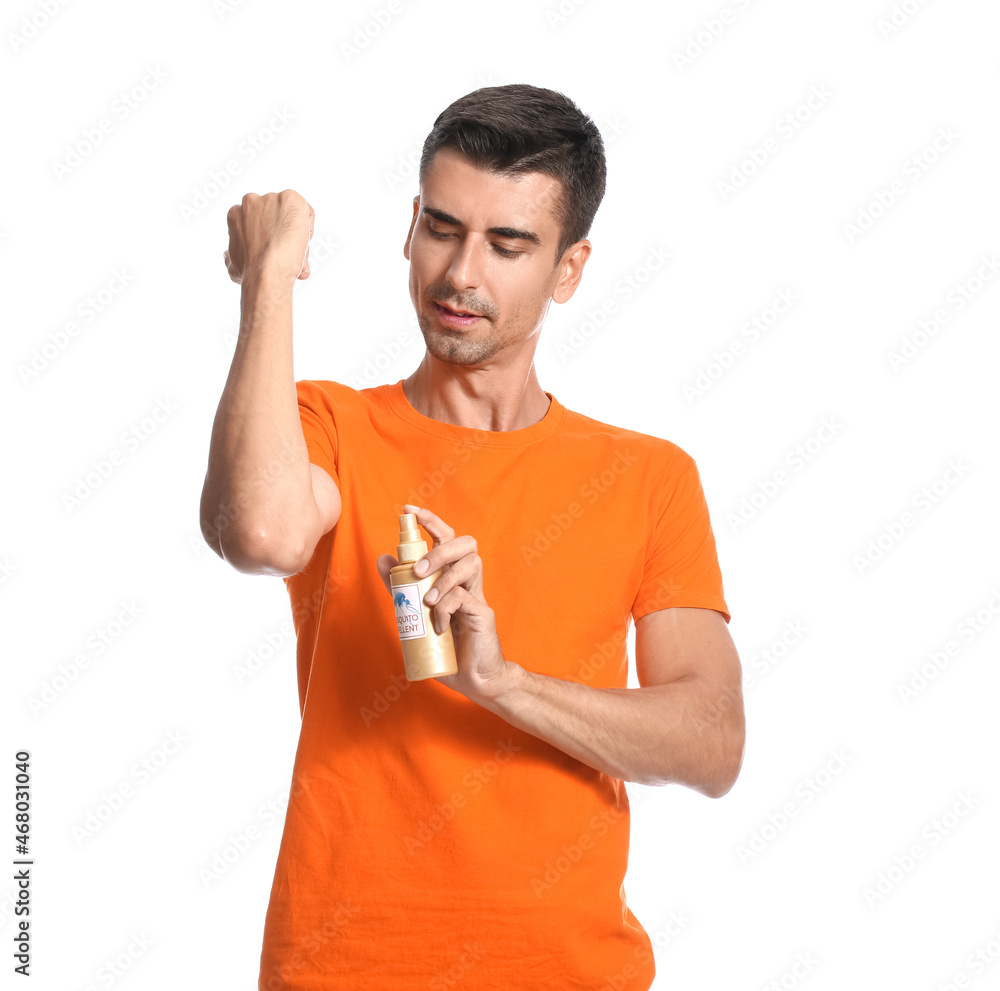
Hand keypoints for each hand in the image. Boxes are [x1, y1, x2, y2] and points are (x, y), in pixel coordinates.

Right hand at [224, 189, 313, 285]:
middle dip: (281, 232)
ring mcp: (271, 198)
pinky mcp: (290, 199)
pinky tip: (301, 242)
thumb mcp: (232, 263)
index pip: (257, 220)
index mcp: (236, 213)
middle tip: (287, 253)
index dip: (268, 236)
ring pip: (291, 214)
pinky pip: (305, 212)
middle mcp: (251, 201)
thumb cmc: (250, 272)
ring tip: (294, 253)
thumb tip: (227, 255)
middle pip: (274, 215)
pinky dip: (308, 227)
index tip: (272, 250)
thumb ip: (231, 255)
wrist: (266, 271)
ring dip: (295, 232)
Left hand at [375, 504, 517, 703]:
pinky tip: (438, 625)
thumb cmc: (447, 646)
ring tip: (427, 601)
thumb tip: (382, 558)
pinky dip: (446, 608)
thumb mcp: (417, 613)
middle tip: (418, 569)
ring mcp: (479, 596)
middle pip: (466, 543)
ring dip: (443, 578)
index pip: (448, 538)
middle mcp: (469, 581)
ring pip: (470, 564)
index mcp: (454, 577)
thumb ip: (401, 587)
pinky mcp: (483, 614)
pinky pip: (465, 598)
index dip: (431, 521)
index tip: (410, 511)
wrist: (475, 679)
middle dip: (439, 549)